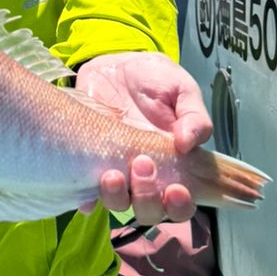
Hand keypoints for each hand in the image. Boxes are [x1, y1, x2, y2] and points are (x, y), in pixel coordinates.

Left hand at [76, 52, 212, 223]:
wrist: (117, 65)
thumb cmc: (156, 81)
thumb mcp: (181, 89)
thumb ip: (193, 115)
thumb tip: (190, 144)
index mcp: (175, 165)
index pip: (180, 203)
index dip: (179, 205)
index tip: (176, 190)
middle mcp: (146, 176)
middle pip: (150, 210)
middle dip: (147, 197)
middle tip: (142, 165)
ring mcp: (116, 170)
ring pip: (118, 203)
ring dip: (116, 196)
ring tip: (112, 174)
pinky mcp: (88, 162)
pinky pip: (84, 190)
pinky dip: (84, 197)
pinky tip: (83, 193)